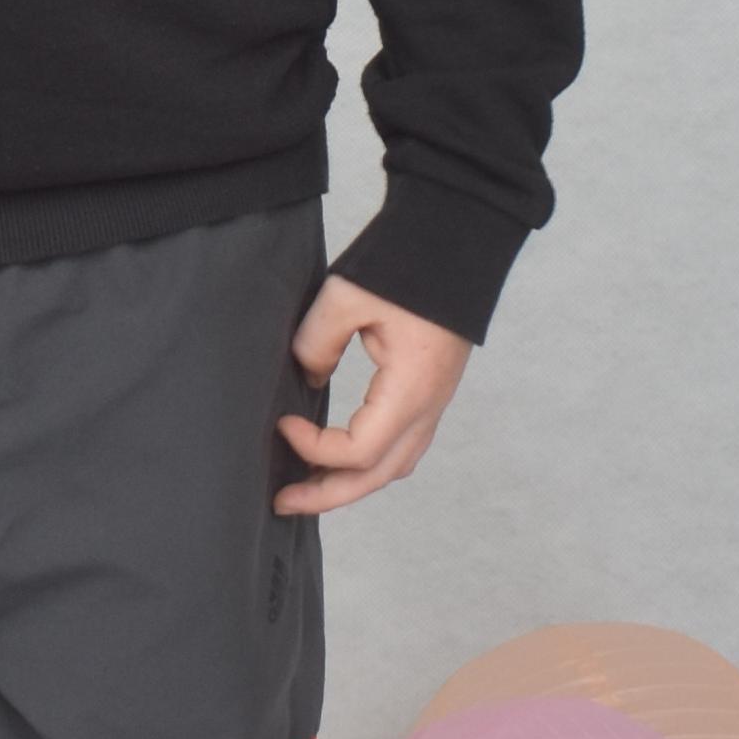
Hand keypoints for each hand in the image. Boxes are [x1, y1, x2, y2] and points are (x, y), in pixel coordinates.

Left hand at [275, 278, 473, 517]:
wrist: (456, 237)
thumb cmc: (403, 264)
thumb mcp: (344, 296)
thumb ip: (315, 344)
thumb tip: (307, 379)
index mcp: (411, 390)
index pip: (359, 451)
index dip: (314, 449)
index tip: (282, 423)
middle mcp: (428, 405)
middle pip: (378, 475)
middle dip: (328, 495)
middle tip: (282, 501)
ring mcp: (435, 400)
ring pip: (394, 464)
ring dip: (351, 482)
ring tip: (308, 486)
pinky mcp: (431, 388)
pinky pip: (402, 443)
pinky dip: (369, 460)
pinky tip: (340, 454)